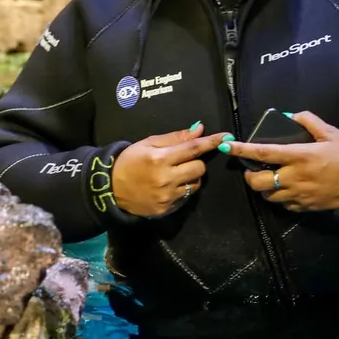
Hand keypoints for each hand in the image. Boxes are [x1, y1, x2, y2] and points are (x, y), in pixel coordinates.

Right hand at [112, 122, 231, 216]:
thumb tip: (199, 129)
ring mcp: (167, 196)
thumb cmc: (130, 161)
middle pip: (199, 168)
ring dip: (189, 178)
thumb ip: (175, 138)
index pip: (193, 148)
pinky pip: (186, 198)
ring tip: (173, 175)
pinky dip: (182, 191)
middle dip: (194, 163)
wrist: (111, 187)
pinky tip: (167, 187)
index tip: (226, 137)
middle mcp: (166, 178)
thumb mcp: (149, 143)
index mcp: (160, 158)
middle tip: (181, 161)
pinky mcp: (167, 209)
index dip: (211, 142)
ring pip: (195, 185)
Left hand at [225, 111, 338, 212]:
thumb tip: (288, 116)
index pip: (263, 153)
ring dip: (264, 187)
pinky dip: (279, 197)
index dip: (242, 150)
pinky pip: (283, 205)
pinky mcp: (304, 207)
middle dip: (249, 176)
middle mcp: (294, 177)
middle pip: (259, 182)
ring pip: (268, 196)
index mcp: (298, 156)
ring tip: (268, 178)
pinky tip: (285, 189)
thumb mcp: (329, 132)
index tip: (226, 146)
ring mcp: (298, 195)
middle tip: (252, 169)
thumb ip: (308, 121)